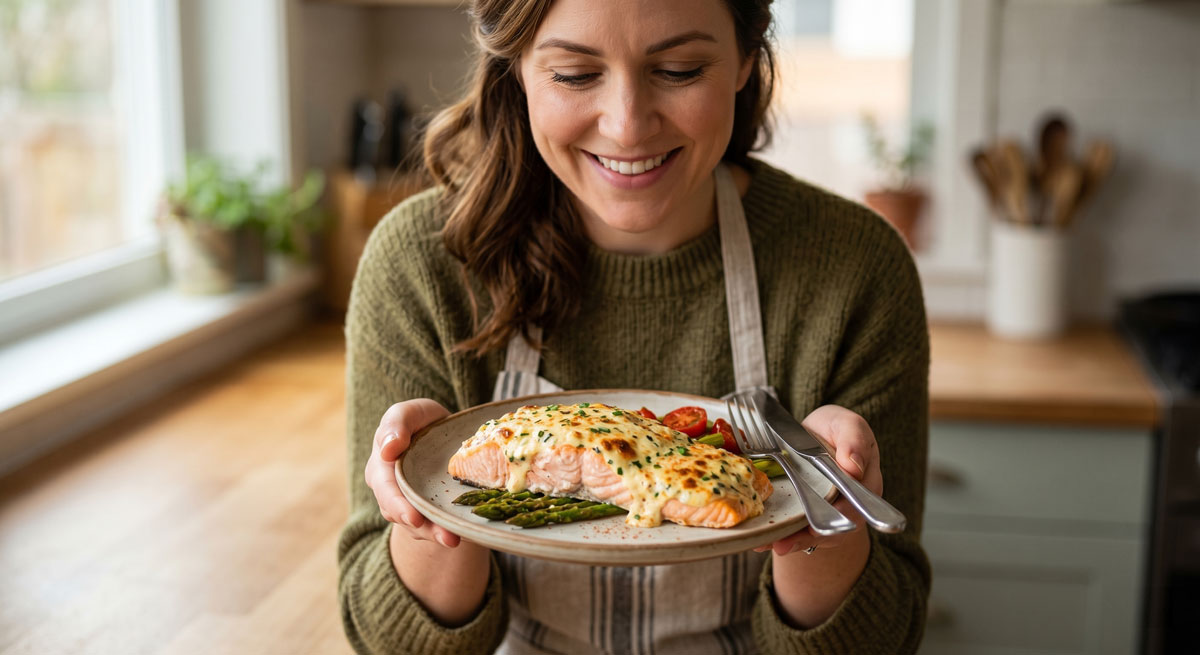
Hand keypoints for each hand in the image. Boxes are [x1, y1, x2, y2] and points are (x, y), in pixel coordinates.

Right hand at [364, 398, 461, 547]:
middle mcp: (390, 490)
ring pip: (417, 526)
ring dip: (436, 534)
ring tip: (455, 540)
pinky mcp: (427, 512)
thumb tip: (387, 450)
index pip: (385, 489)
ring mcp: (408, 504)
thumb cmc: (419, 420)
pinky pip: (432, 526)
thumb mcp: (408, 413)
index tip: (413, 517)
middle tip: (445, 537)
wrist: (440, 431)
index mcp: (380, 467)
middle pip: (401, 514)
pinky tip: (461, 534)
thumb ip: (396, 425)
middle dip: (422, 528)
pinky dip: (445, 531)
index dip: (398, 505)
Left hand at [755, 404, 880, 554]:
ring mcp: (824, 513)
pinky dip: (777, 536)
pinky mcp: (803, 515)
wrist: (809, 434)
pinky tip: (760, 542)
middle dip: (807, 538)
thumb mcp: (847, 424)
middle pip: (834, 530)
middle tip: (783, 545)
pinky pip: (795, 531)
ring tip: (767, 544)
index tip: (817, 529)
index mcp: (866, 485)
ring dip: (790, 542)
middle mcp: (848, 506)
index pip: (856, 507)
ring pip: (813, 535)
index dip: (838, 520)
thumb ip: (854, 441)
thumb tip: (854, 467)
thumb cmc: (834, 429)